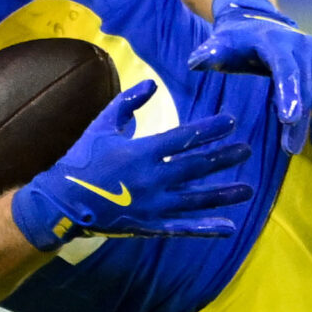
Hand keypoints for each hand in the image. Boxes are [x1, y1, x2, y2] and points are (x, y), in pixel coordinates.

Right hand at [8, 82, 252, 250]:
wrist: (62, 201)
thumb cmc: (83, 159)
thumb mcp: (103, 125)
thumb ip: (128, 103)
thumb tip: (151, 83)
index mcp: (141, 153)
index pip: (184, 138)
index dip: (209, 129)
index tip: (230, 122)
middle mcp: (152, 179)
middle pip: (196, 167)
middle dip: (224, 158)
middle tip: (247, 150)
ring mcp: (153, 205)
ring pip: (196, 199)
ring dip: (224, 194)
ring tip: (249, 189)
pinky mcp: (150, 225)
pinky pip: (183, 227)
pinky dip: (207, 228)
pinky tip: (229, 227)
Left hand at [185, 0, 311, 155]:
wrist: (258, 22)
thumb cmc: (235, 39)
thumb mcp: (221, 42)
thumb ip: (210, 52)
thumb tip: (196, 62)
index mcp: (276, 40)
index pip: (285, 67)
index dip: (288, 92)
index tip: (288, 119)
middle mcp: (302, 45)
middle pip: (305, 84)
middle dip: (301, 118)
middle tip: (291, 149)